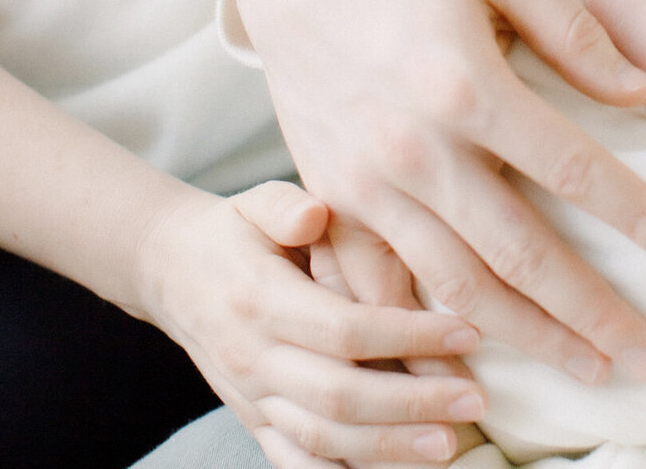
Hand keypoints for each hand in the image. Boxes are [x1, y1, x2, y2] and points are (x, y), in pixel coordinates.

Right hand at [137, 180, 486, 466]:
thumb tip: (315, 213)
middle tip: (475, 401)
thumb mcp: (253, 202)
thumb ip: (284, 205)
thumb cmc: (232, 231)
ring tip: (449, 445)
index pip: (345, 330)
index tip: (468, 332)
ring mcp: (252, 398)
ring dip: (388, 449)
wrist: (171, 272)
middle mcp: (255, 358)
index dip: (409, 335)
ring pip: (322, 440)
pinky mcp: (253, 420)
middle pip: (340, 396)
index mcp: (262, 301)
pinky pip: (296, 462)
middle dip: (412, 404)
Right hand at [235, 0, 645, 385]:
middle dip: (593, 314)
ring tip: (589, 370)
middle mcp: (416, 147)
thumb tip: (641, 94)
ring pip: (457, 289)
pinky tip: (474, 364)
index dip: (639, 218)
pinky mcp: (334, 200)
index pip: (574, 169)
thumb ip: (573, 29)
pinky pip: (382, 288)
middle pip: (520, 254)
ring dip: (529, 340)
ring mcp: (368, 184)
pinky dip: (426, 336)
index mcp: (466, 83)